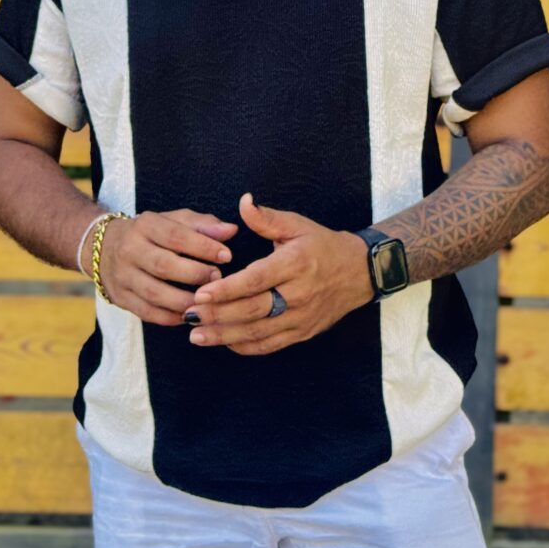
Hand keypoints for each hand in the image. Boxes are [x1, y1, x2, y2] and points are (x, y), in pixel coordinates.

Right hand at [86, 209, 237, 325]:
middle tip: (219, 278)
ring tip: (208, 300)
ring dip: (185, 300)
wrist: (103, 247)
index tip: (226, 255)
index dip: (203, 246)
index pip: (175, 235)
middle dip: (195, 274)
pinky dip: (171, 317)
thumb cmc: (151, 233)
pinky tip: (190, 314)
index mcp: (145, 225)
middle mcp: (129, 250)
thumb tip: (231, 230)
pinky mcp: (120, 298)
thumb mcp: (173, 220)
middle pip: (164, 266)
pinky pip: (147, 312)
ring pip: (155, 293)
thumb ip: (203, 225)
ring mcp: (122, 276)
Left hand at [182, 192, 372, 354]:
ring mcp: (301, 318)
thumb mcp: (297, 225)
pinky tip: (224, 342)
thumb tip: (243, 201)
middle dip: (218, 315)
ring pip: (258, 332)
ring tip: (197, 335)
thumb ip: (266, 218)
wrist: (359, 273)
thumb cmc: (322, 245)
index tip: (201, 293)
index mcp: (295, 264)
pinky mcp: (302, 333)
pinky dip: (245, 346)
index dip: (227, 290)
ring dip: (225, 336)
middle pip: (253, 310)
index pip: (256, 280)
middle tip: (189, 316)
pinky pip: (270, 345)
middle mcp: (298, 294)